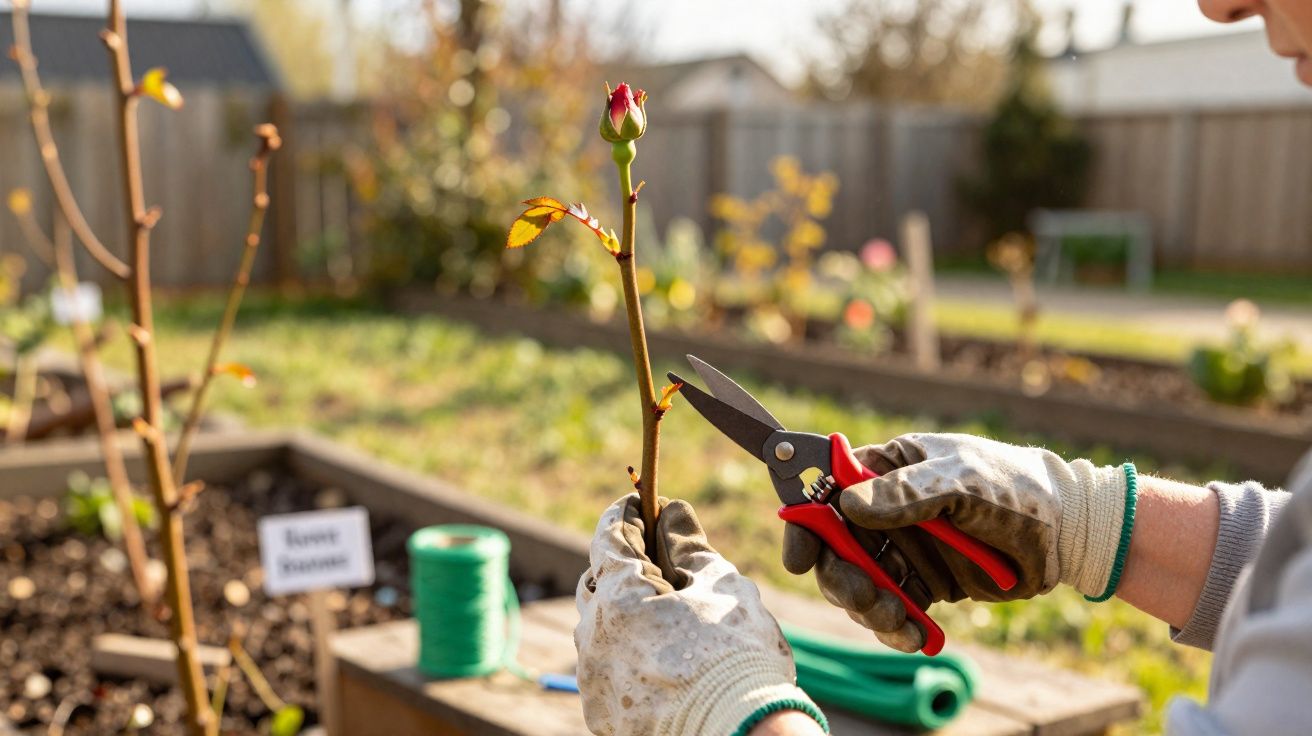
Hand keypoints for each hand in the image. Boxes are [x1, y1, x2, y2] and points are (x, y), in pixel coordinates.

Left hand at [576, 494, 825, 735]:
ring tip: (670, 614)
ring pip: (600, 627)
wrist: (743, 734)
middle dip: (626, 564)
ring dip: (625, 612)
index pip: (609, 535)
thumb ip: (688, 544)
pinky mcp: (601, 713)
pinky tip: (664, 657)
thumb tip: (672, 512)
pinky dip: (627, 655)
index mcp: (618, 596)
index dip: (629, 513)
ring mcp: (592, 678)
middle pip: (598, 581)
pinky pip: (606, 669)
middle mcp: (592, 635)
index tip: (646, 502)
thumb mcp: (720, 585)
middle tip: (664, 559)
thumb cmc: (737, 655)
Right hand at [782, 433, 1128, 651]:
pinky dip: (896, 628)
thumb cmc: (1016, 489)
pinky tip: (917, 637)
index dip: (805, 524)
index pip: (824, 491)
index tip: (802, 558)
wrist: (1068, 534)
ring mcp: (903, 548)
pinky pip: (892, 610)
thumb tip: (847, 505)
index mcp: (886, 469)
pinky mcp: (923, 583)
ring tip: (901, 621)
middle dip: (842, 579)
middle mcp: (885, 509)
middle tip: (867, 599)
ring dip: (870, 609)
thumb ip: (906, 493)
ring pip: (859, 584)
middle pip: (834, 548)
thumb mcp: (962, 481)